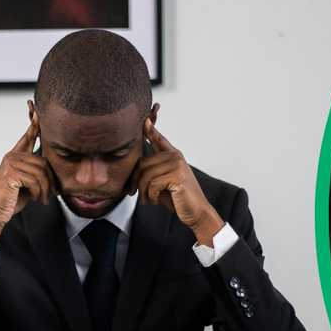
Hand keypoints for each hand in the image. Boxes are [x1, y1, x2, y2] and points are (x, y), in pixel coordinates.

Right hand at [0, 102, 52, 248]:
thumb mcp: (28, 183)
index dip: (34, 121)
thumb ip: (37, 171)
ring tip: (43, 199)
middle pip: (44, 162)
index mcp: (16, 156)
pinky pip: (36, 179)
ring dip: (46, 189)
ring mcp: (10, 163)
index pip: (28, 135)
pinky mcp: (11, 172)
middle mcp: (12, 156)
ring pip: (41, 172)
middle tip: (50, 196)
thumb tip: (52, 168)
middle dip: (50, 181)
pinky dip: (40, 192)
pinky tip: (37, 199)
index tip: (35, 106)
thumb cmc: (12, 199)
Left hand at [132, 111, 224, 245]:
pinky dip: (149, 195)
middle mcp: (175, 156)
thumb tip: (134, 168)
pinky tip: (154, 201)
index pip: (158, 138)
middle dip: (136, 181)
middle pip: (143, 163)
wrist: (196, 212)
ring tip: (147, 199)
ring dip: (143, 191)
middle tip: (136, 194)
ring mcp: (177, 165)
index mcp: (173, 155)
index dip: (150, 128)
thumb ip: (152, 171)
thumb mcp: (162, 182)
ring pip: (146, 175)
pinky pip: (152, 184)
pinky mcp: (177, 176)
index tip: (144, 118)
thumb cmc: (178, 198)